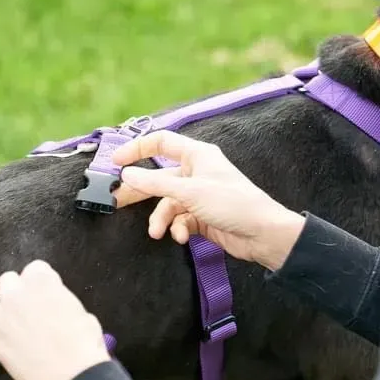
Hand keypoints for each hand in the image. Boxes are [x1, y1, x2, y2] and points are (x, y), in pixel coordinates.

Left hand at [0, 260, 110, 379]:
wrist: (74, 376)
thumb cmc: (84, 341)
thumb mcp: (78, 308)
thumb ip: (57, 297)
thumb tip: (50, 302)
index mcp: (40, 281)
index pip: (35, 269)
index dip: (44, 282)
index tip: (49, 293)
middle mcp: (15, 295)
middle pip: (8, 282)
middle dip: (18, 291)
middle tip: (32, 307)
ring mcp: (1, 319)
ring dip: (10, 317)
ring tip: (28, 334)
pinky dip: (9, 341)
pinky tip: (25, 352)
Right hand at [110, 130, 305, 270]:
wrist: (262, 234)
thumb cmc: (233, 203)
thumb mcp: (190, 191)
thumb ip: (155, 183)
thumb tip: (126, 174)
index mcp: (197, 155)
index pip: (161, 143)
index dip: (137, 149)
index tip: (116, 162)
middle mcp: (196, 172)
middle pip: (158, 178)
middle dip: (140, 192)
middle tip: (117, 201)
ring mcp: (198, 195)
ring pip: (167, 204)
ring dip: (162, 219)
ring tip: (158, 232)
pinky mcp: (201, 216)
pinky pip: (179, 220)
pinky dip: (178, 228)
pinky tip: (183, 237)